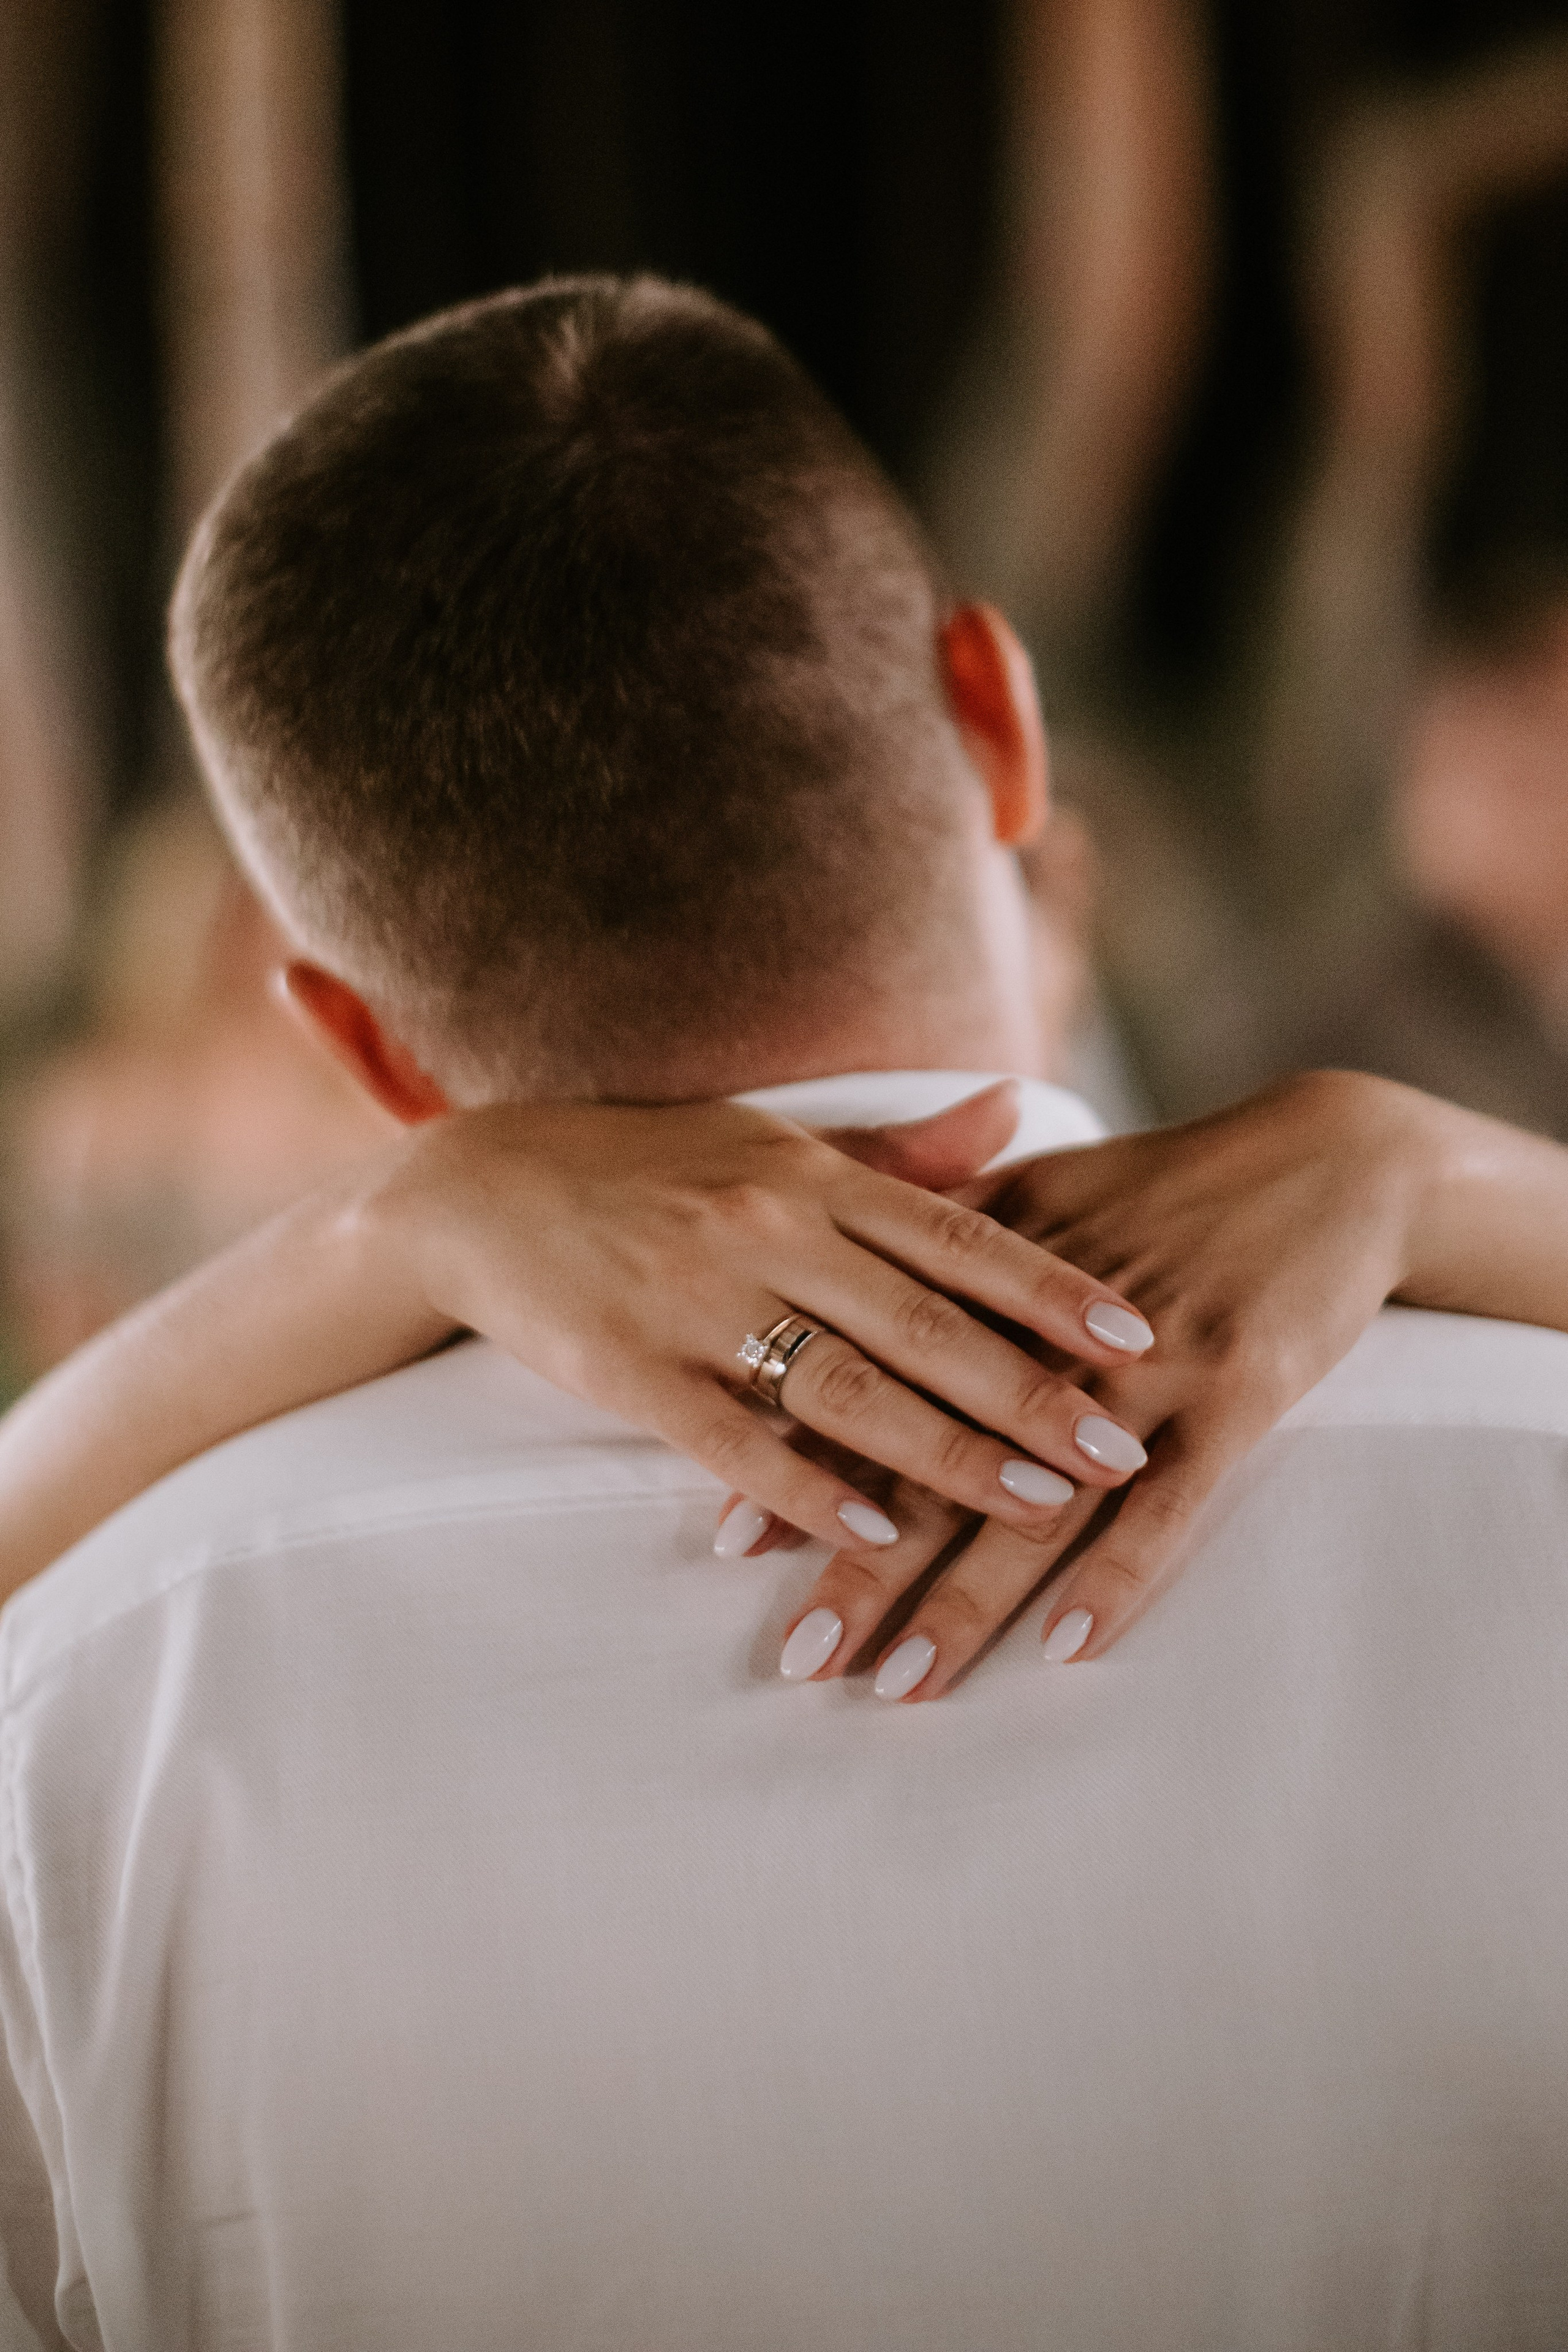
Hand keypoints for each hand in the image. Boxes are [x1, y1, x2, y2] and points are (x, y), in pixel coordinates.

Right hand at [365, 1087, 1153, 1563]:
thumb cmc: (648, 1165)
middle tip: (1124, 1450)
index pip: (958, 1235)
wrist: (482, 1190)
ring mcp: (699, 1304)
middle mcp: (769, 1233)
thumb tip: (1018, 1111)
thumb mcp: (775, 1141)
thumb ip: (900, 1152)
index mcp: (812, 1177)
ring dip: (950, 1454)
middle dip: (1033, 1392)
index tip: (1138, 1335)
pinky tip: (875, 1538)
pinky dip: (807, 1492)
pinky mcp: (633, 1372)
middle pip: (924, 1323)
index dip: (1052, 1288)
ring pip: (845, 1388)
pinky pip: (735, 1442)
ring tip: (1039, 1504)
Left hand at [759, 1072, 1445, 1697]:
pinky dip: (1120, 1572)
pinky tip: (1067, 1647)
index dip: (804, 1460)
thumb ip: (941, 1234)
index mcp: (993, 1266)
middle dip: (866, 1561)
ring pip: (1038, 1495)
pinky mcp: (1236, 1391)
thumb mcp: (1045, 1188)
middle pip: (938, 1455)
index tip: (731, 1546)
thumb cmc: (1174, 1185)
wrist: (1333, 1160)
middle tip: (801, 1655)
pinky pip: (1172, 1501)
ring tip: (903, 1682)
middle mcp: (1053, 1321)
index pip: (876, 1377)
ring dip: (969, 1596)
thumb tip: (835, 1284)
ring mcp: (1146, 1361)